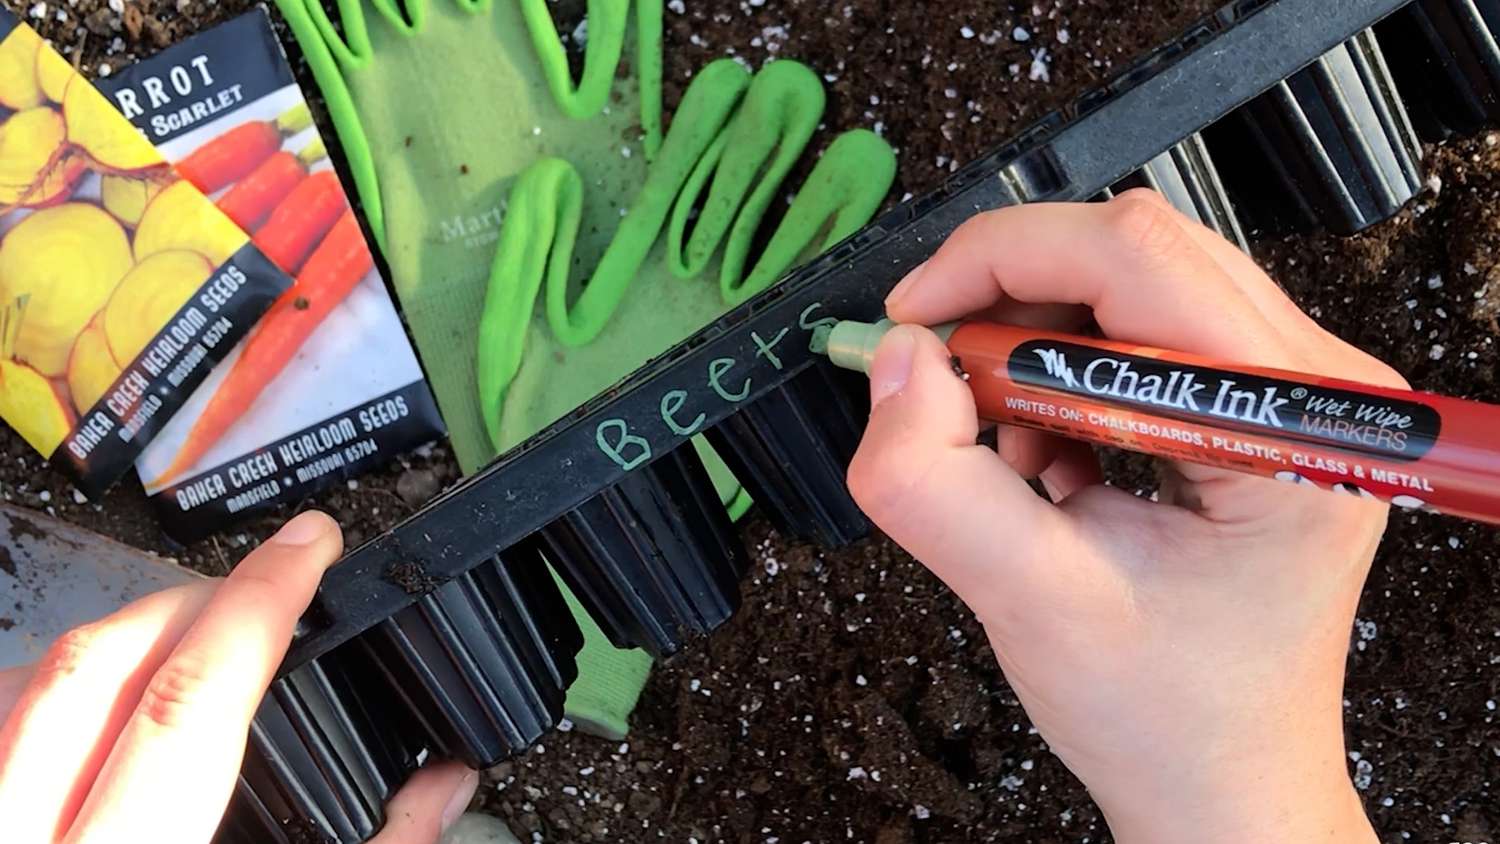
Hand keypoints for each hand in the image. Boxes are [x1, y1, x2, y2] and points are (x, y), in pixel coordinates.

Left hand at [0, 511, 475, 842]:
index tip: (312, 543)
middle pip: (94, 665)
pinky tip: (91, 709)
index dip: (262, 599)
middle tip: (263, 586)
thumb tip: (442, 784)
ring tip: (183, 641)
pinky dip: (40, 695)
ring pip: (16, 684)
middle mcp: (30, 838)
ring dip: (108, 641)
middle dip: (190, 599)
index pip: (193, 698)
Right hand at [847, 191, 1396, 843]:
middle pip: (1132, 254)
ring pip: (1127, 285)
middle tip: (940, 384)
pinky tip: (1047, 458)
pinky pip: (1138, 332)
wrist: (1224, 782)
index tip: (909, 322)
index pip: (1134, 258)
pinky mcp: (1253, 405)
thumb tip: (895, 360)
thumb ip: (938, 481)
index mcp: (1294, 424)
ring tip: (1010, 449)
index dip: (997, 264)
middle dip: (1009, 305)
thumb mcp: (1031, 602)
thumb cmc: (1166, 717)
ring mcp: (1292, 390)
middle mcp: (1316, 385)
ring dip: (1032, 347)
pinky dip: (1060, 376)